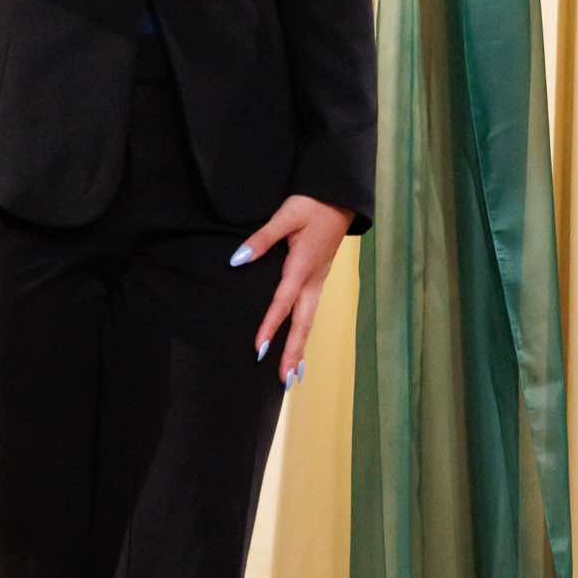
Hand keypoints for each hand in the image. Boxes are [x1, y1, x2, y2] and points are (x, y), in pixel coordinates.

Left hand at [230, 195, 354, 385]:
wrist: (340, 198)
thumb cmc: (312, 204)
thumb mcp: (286, 215)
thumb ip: (262, 238)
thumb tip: (237, 259)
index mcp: (302, 265)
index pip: (283, 302)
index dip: (270, 326)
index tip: (259, 349)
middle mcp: (313, 279)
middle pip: (303, 322)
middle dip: (293, 351)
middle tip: (284, 379)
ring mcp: (319, 280)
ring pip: (309, 320)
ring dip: (300, 347)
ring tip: (293, 374)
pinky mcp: (319, 278)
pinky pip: (311, 311)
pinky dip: (304, 332)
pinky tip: (299, 344)